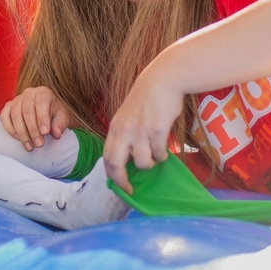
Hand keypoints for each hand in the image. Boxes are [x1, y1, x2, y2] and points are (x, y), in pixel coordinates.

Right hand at [0, 86, 72, 151]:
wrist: (47, 111)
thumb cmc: (55, 114)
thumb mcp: (62, 118)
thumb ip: (60, 124)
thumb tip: (56, 133)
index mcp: (43, 92)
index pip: (41, 103)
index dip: (42, 118)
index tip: (45, 133)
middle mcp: (28, 93)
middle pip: (27, 111)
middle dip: (33, 130)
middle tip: (39, 144)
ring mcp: (16, 100)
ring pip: (15, 115)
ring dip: (22, 133)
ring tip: (30, 146)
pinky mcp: (8, 107)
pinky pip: (4, 116)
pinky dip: (9, 128)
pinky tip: (17, 138)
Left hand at [102, 73, 184, 194]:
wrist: (161, 81)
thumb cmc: (145, 99)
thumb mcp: (126, 116)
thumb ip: (124, 134)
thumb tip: (126, 159)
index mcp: (115, 128)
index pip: (107, 157)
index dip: (111, 175)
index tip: (119, 185)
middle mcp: (124, 131)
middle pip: (116, 164)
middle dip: (122, 181)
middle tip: (130, 189)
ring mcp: (140, 131)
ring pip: (142, 162)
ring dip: (149, 165)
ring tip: (154, 158)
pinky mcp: (157, 130)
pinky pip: (159, 153)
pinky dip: (162, 155)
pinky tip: (163, 149)